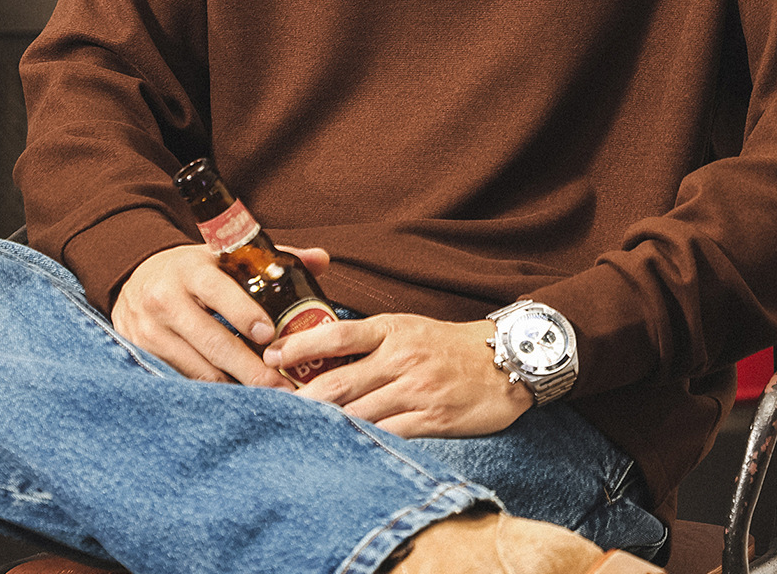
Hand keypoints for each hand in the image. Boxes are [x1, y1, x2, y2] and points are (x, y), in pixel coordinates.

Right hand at [112, 242, 330, 386]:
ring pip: (197, 368)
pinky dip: (210, 392)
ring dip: (232, 388)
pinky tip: (234, 403)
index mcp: (191, 269)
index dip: (245, 314)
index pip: (219, 291)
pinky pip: (181, 380)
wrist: (134, 279)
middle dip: (249, 368)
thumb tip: (322, 259)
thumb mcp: (223, 255)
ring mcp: (150, 330)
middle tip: (281, 388)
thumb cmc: (192, 271)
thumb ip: (272, 258)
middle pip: (212, 340)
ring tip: (266, 401)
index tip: (270, 336)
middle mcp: (165, 299)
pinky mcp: (141, 355)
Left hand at [263, 314, 533, 437]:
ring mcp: (417, 390)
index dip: (300, 346)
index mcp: (394, 329)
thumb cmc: (447, 345)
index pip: (338, 333)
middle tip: (272, 407)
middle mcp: (402, 357)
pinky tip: (344, 447)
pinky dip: (363, 442)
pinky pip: (388, 435)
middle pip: (339, 381)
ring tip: (298, 433)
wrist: (505, 361)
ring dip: (327, 425)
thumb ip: (369, 339)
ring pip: (358, 413)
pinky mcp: (432, 420)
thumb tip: (318, 350)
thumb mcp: (408, 328)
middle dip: (301, 398)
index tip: (271, 356)